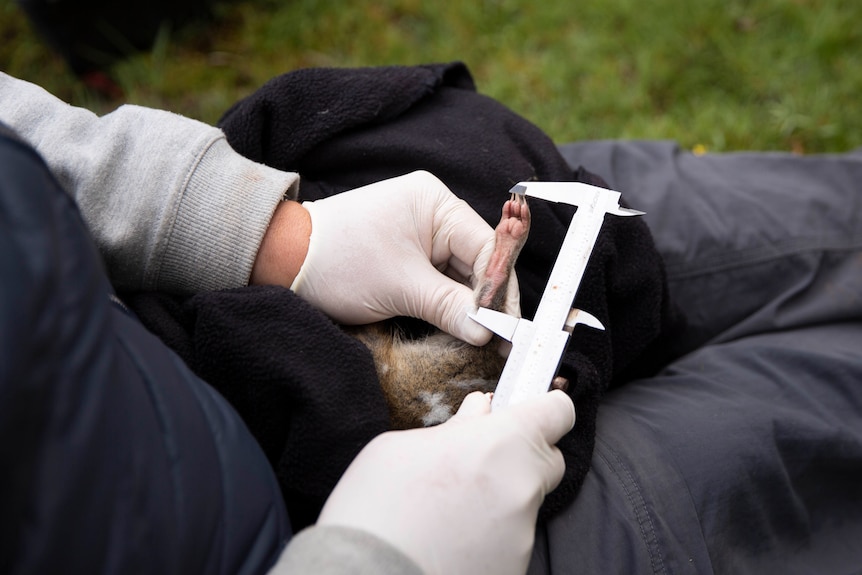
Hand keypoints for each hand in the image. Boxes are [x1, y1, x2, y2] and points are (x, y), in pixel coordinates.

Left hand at [292, 171, 517, 344]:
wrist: (284, 260)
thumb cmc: (340, 262)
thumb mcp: (401, 288)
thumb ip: (451, 308)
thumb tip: (488, 331)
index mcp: (435, 203)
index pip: (487, 247)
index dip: (500, 289)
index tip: (509, 327)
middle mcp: (433, 212)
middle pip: (478, 261)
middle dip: (486, 300)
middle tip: (502, 340)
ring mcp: (420, 233)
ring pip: (460, 274)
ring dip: (468, 305)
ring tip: (483, 338)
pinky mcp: (408, 255)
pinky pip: (440, 279)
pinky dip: (449, 303)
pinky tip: (460, 326)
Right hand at [317, 390, 575, 574]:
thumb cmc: (375, 508)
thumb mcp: (402, 447)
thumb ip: (455, 428)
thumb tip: (480, 414)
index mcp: (500, 443)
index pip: (557, 412)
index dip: (542, 407)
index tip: (523, 410)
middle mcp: (523, 487)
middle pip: (547, 460)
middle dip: (518, 455)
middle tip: (475, 462)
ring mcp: (523, 535)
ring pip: (524, 502)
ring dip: (498, 499)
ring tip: (448, 512)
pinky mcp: (515, 568)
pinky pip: (511, 540)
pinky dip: (489, 536)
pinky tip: (450, 539)